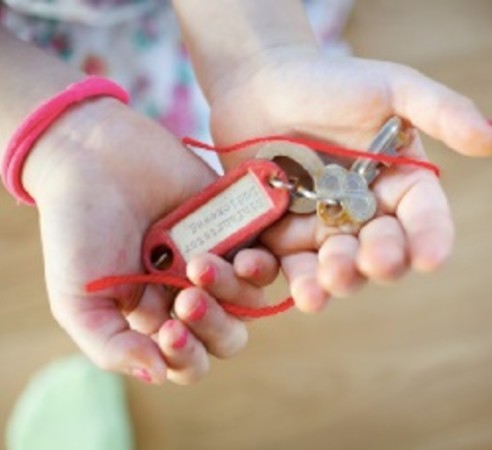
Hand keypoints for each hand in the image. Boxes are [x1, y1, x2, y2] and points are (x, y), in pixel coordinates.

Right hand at [24, 98, 278, 383]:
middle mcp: (191, 293)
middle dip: (213, 326)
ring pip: (250, 300)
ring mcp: (217, 260)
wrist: (95, 157)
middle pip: (228, 336)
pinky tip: (241, 255)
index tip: (168, 331)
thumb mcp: (79, 300)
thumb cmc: (80, 230)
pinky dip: (260, 265)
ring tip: (198, 263)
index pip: (189, 361)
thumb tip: (158, 375)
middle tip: (186, 298)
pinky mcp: (237, 227)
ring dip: (231, 291)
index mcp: (156, 318)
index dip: (186, 357)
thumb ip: (112, 346)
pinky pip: (267, 258)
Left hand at [206, 48, 491, 311]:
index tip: (432, 259)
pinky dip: (281, 276)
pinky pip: (283, 266)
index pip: (425, 218)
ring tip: (324, 286)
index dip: (431, 239)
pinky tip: (282, 280)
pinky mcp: (280, 236)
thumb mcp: (392, 88)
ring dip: (333, 281)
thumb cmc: (329, 82)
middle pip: (381, 251)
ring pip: (335, 269)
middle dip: (380, 262)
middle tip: (373, 261)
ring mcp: (322, 229)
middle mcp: (365, 214)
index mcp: (399, 184)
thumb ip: (443, 112)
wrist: (260, 82)